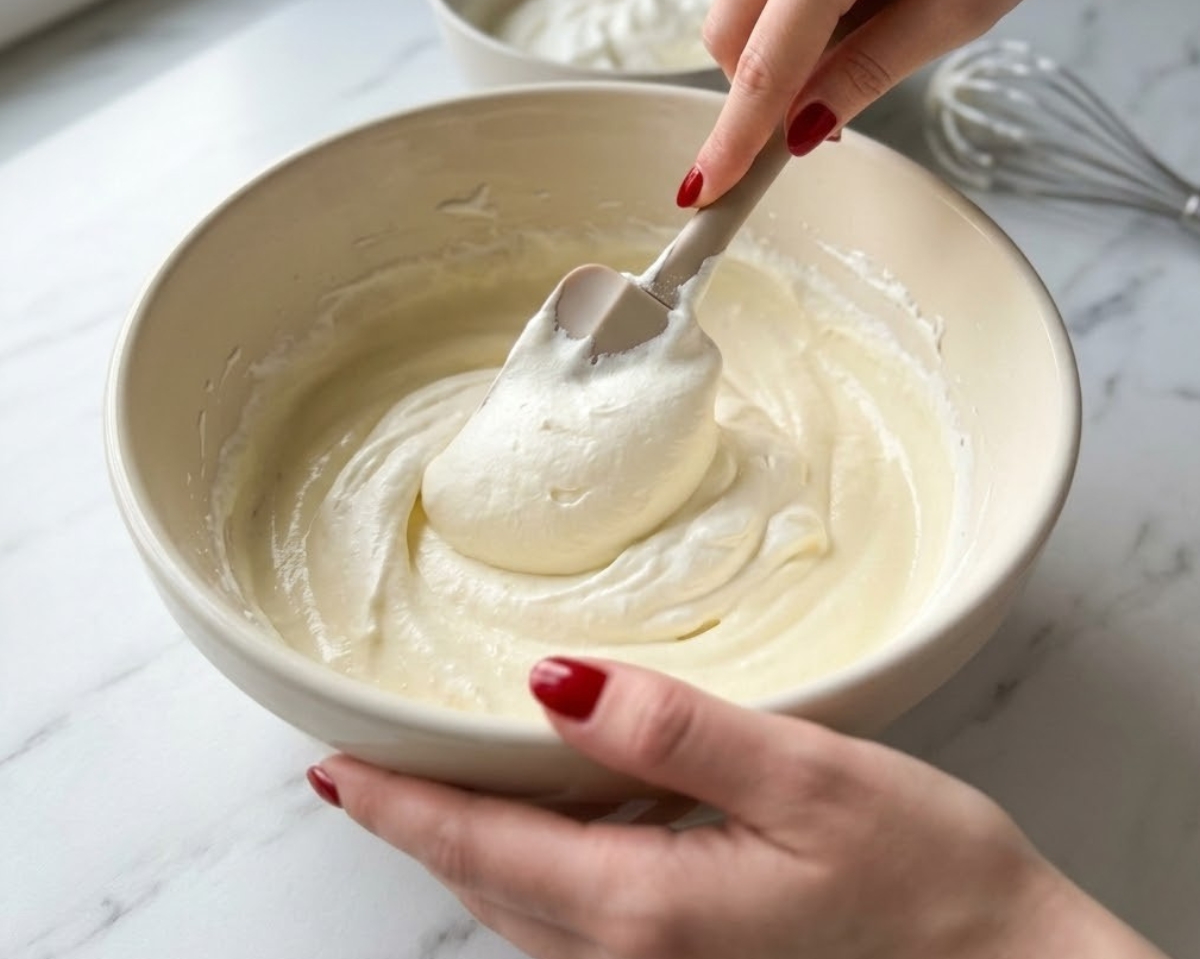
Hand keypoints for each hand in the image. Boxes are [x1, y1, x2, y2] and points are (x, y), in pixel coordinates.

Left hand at [311, 659, 1161, 957]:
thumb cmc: (922, 880)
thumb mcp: (803, 779)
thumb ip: (670, 733)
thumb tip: (552, 683)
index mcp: (642, 908)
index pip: (477, 850)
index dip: (395, 805)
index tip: (329, 767)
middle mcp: (631, 957)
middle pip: (485, 882)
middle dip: (415, 823)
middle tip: (362, 763)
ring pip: (523, 902)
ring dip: (470, 841)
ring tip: (432, 776)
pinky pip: (576, 908)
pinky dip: (534, 857)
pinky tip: (551, 809)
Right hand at [685, 0, 1157, 205]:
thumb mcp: (963, 7)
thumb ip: (869, 71)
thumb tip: (804, 128)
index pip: (765, 62)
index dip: (735, 136)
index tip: (707, 188)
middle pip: (727, 29)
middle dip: (757, 86)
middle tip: (818, 116)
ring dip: (780, 39)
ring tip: (866, 30)